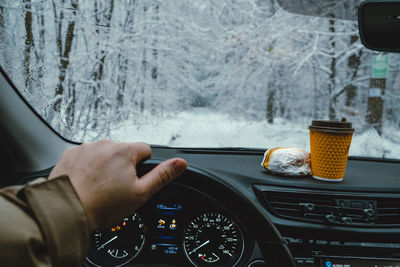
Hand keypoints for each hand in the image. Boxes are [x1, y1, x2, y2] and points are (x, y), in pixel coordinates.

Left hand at [48, 139, 186, 229]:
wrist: (66, 210)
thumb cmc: (101, 205)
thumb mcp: (140, 193)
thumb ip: (162, 175)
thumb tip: (180, 163)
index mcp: (124, 151)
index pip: (145, 149)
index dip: (143, 167)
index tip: (134, 180)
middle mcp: (105, 144)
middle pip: (123, 152)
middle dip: (123, 166)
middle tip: (116, 187)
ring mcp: (86, 148)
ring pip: (104, 154)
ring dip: (104, 165)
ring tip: (99, 187)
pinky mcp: (70, 154)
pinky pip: (85, 157)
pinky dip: (87, 167)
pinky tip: (86, 182)